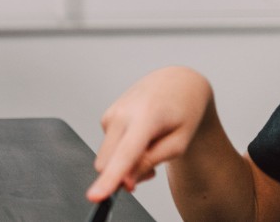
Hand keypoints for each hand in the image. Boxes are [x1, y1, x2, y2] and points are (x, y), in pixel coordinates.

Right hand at [87, 66, 213, 201]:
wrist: (177, 82)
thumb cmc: (183, 112)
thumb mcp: (179, 143)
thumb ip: (151, 163)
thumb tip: (125, 181)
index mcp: (146, 117)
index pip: (124, 155)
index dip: (109, 178)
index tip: (96, 196)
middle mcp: (123, 113)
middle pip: (108, 163)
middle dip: (125, 175)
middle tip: (151, 171)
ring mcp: (111, 114)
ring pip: (107, 159)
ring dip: (125, 164)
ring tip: (150, 148)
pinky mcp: (106, 117)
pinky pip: (109, 148)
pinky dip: (122, 151)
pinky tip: (141, 138)